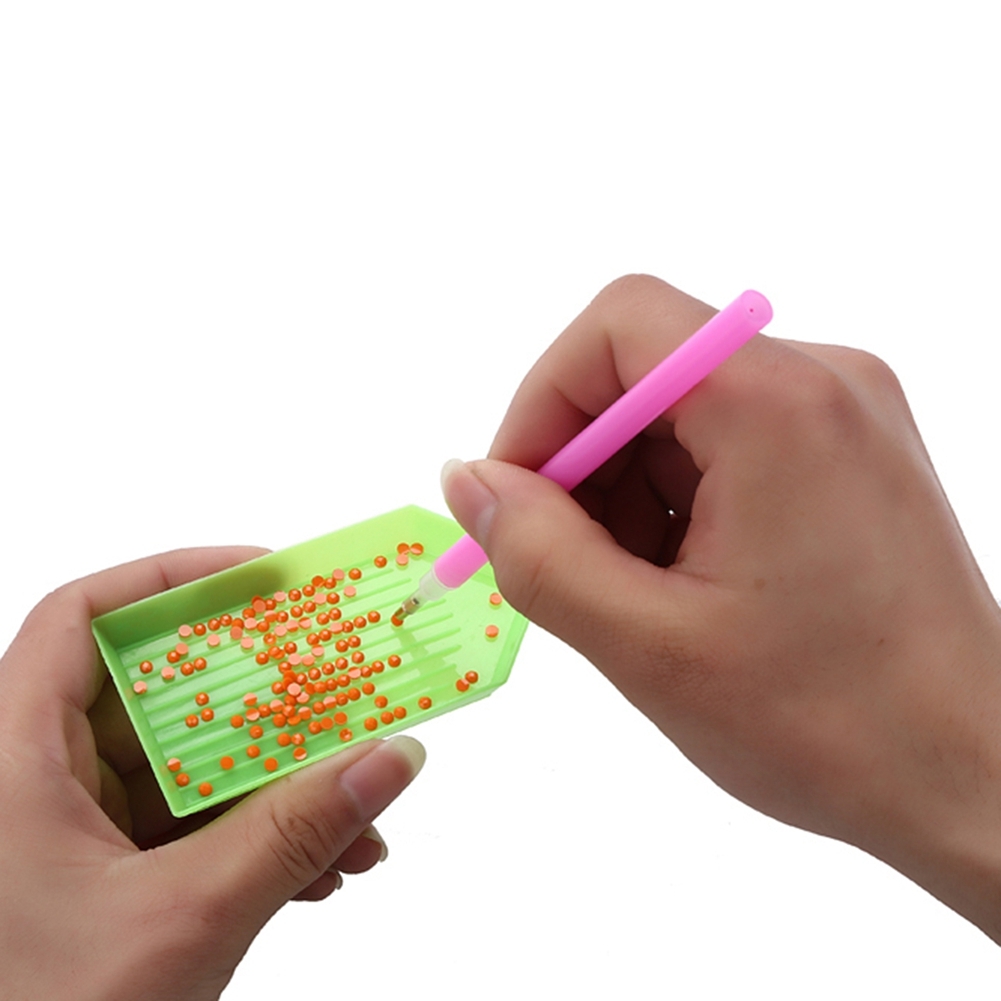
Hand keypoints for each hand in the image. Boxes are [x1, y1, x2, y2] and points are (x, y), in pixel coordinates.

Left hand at [0, 548, 424, 1000]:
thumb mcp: (182, 919)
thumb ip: (295, 835)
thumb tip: (388, 759)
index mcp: (13, 761)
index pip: (84, 617)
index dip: (173, 579)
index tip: (264, 577)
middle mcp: (38, 781)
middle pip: (161, 688)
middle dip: (261, 690)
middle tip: (336, 679)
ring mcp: (76, 830)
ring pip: (190, 764)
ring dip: (278, 778)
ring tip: (353, 798)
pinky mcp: (109, 874)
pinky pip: (197, 824)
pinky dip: (262, 834)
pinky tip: (327, 864)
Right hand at [442, 275, 1000, 940]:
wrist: (977, 777)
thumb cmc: (840, 724)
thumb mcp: (649, 646)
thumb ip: (536, 554)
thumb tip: (468, 484)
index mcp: (778, 403)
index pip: (617, 326)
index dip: (541, 402)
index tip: (516, 495)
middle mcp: (823, 381)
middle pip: (646, 369)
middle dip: (582, 464)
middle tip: (564, 564)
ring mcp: (845, 415)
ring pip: (682, 412)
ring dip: (629, 494)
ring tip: (637, 595)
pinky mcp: (850, 453)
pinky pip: (728, 443)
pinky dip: (679, 504)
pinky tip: (684, 585)